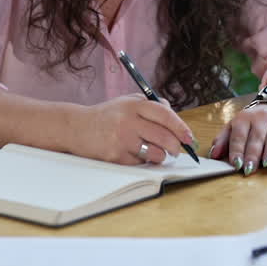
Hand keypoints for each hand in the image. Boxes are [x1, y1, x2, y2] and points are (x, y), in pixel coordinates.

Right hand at [71, 93, 195, 164]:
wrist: (77, 127)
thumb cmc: (108, 115)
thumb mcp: (128, 102)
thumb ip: (152, 106)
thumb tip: (176, 120)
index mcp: (134, 105)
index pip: (165, 116)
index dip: (181, 127)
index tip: (189, 137)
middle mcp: (128, 121)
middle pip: (164, 137)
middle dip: (176, 146)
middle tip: (177, 149)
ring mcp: (121, 140)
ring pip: (155, 153)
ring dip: (160, 155)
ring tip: (154, 151)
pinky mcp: (115, 156)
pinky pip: (141, 163)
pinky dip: (143, 161)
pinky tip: (135, 153)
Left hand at [207, 103, 266, 175]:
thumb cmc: (252, 120)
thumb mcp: (234, 126)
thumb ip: (223, 140)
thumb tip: (213, 155)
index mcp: (243, 119)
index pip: (238, 136)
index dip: (237, 151)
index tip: (236, 164)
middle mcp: (259, 118)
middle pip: (255, 138)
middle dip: (252, 155)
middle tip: (249, 169)